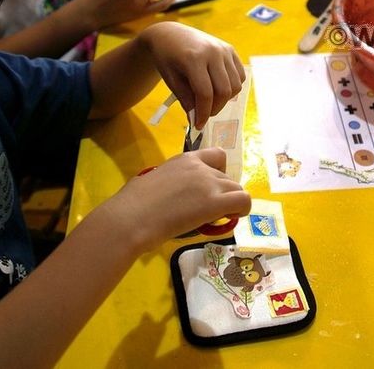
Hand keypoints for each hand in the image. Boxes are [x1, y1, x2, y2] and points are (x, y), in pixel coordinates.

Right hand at [103, 148, 250, 251]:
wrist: (130, 218)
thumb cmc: (131, 203)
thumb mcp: (151, 181)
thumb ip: (167, 183)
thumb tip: (166, 195)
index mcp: (184, 159)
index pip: (216, 155)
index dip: (218, 172)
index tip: (208, 189)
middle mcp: (200, 167)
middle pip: (228, 177)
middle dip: (223, 193)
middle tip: (207, 210)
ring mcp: (209, 183)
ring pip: (237, 189)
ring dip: (231, 203)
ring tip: (216, 217)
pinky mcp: (214, 203)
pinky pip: (243, 202)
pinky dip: (241, 210)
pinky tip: (228, 218)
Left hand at [138, 22, 244, 127]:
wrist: (169, 34)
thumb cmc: (166, 58)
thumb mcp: (171, 80)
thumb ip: (186, 99)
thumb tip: (197, 119)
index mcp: (193, 58)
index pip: (205, 93)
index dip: (203, 113)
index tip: (198, 125)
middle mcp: (213, 52)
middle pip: (223, 90)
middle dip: (215, 108)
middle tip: (204, 115)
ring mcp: (224, 49)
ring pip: (235, 85)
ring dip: (225, 99)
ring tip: (210, 102)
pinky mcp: (230, 49)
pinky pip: (240, 75)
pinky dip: (232, 87)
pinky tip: (218, 89)